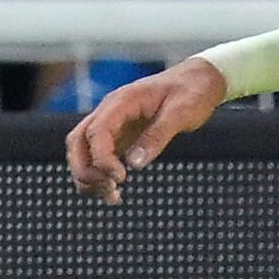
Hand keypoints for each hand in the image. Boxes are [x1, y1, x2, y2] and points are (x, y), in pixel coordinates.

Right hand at [67, 56, 225, 202]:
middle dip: (85, 170)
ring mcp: (114, 124)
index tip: (121, 178)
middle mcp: (111, 112)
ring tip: (113, 197)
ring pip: (83, 152)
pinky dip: (101, 175)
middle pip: (78, 142)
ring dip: (89, 176)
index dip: (102, 158)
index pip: (97, 131)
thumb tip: (135, 164)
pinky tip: (115, 192)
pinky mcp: (121, 136)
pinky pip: (100, 157)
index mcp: (122, 102)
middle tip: (110, 191)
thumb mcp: (181, 113)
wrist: (199, 80)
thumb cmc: (192, 92)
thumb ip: (157, 136)